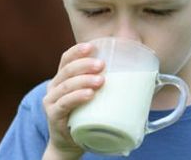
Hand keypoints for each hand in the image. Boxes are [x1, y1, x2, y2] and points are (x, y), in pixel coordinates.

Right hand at [42, 43, 104, 158]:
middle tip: (102, 65)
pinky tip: (89, 95)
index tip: (92, 46)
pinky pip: (64, 104)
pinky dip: (77, 97)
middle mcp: (53, 87)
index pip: (65, 59)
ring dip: (83, 80)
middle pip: (66, 70)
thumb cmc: (82, 118)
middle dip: (84, 65)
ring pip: (66, 86)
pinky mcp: (53, 116)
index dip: (76, 51)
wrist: (68, 144)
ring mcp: (51, 102)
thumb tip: (138, 80)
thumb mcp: (90, 99)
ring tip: (100, 80)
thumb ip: (102, 87)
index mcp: (61, 79)